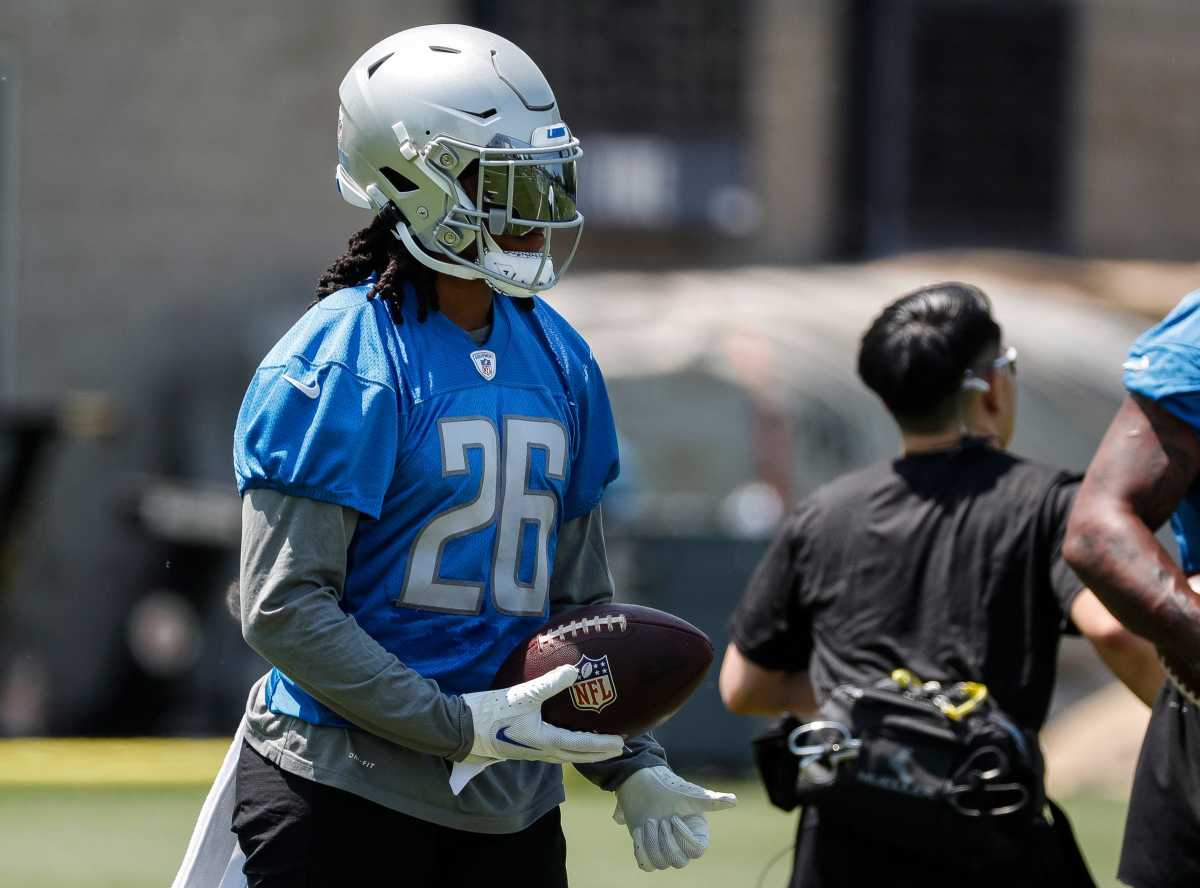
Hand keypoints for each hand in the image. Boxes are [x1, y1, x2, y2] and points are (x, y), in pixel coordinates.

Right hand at [460, 664, 623, 765]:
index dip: (602, 744)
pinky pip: (552, 750)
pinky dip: (567, 746)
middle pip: (576, 756)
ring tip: (597, 744)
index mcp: (546, 741)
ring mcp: (530, 752)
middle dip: (598, 754)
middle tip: (617, 748)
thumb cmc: (492, 713)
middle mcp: (541, 751)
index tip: (621, 743)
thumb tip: (575, 670)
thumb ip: (550, 683)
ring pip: (564, 755)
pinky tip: (565, 735)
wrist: (461, 727)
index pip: (581, 745)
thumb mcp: (523, 695)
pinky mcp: (521, 748)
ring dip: (582, 752)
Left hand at [613, 766, 736, 870]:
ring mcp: (665, 849)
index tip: (673, 817)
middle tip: (657, 819)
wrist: (641, 785)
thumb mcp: (689, 795)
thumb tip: (734, 801)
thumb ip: (711, 801)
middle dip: (664, 840)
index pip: (696, 850)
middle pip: (678, 861)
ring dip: (651, 841)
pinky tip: (639, 830)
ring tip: (648, 821)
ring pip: (661, 863)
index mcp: (697, 833)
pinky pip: (646, 865)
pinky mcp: (649, 851)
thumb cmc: (667, 788)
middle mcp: (683, 845)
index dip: (683, 837)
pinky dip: (641, 849)